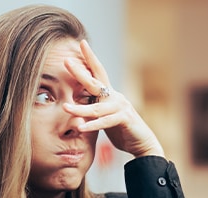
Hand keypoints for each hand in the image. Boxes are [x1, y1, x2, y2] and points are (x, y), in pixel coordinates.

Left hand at [64, 40, 164, 158]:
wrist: (142, 143)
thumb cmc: (121, 130)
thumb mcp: (103, 116)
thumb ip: (92, 108)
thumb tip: (72, 102)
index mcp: (109, 94)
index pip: (98, 72)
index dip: (89, 58)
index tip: (81, 43)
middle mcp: (115, 97)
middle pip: (95, 82)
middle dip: (80, 72)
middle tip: (66, 61)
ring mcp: (121, 107)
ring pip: (96, 108)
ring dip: (80, 109)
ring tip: (65, 107)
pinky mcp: (125, 119)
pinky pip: (105, 122)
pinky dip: (92, 126)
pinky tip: (81, 128)